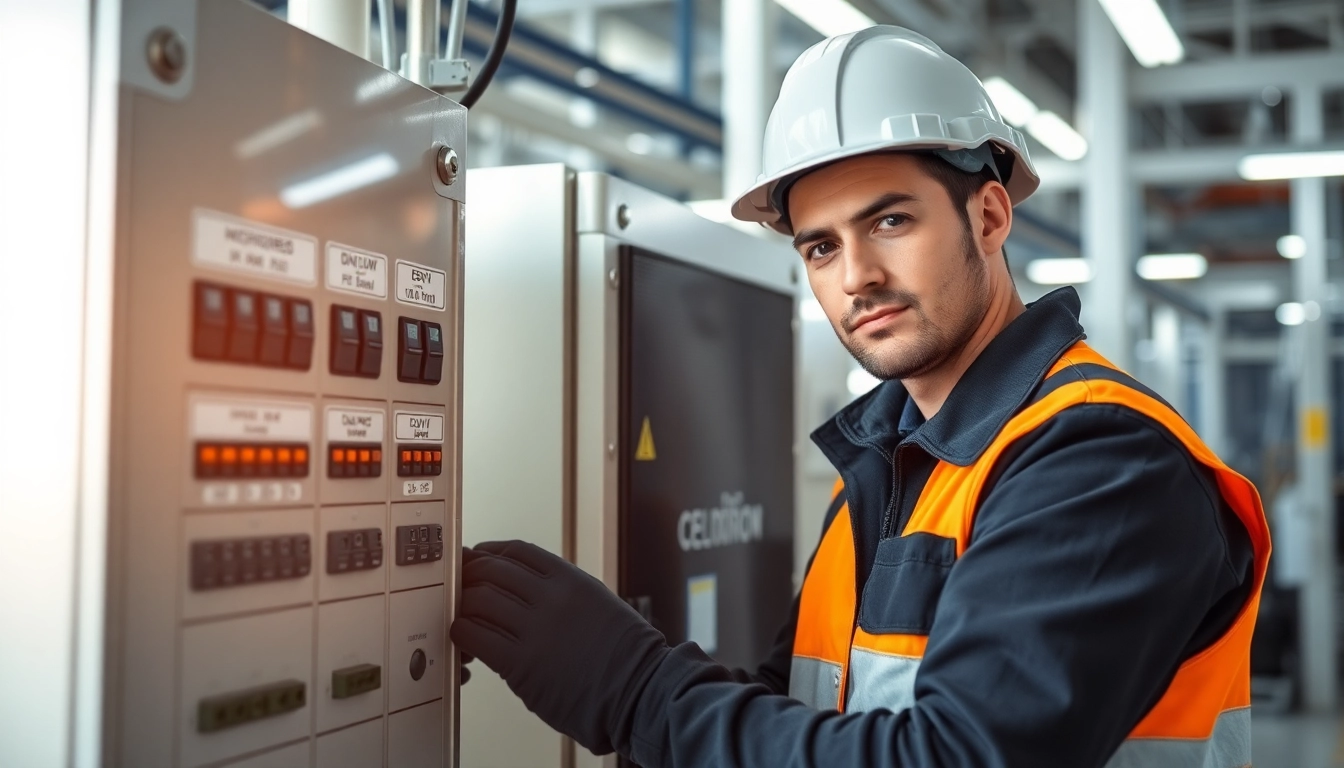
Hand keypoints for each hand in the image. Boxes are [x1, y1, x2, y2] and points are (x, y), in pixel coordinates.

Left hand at [450, 540, 669, 754]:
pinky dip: (462, 632)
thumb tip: (526, 583)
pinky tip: (465, 636)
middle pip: (491, 570)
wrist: (639, 691)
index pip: (517, 551)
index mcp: (571, 579)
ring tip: (464, 613)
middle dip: (471, 574)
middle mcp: (551, 598)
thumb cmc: (625, 653)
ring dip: (463, 604)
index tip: (480, 558)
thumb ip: (563, 588)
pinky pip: (475, 636)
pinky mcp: (520, 665)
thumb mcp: (598, 601)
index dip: (491, 552)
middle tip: (462, 584)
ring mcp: (534, 630)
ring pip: (478, 600)